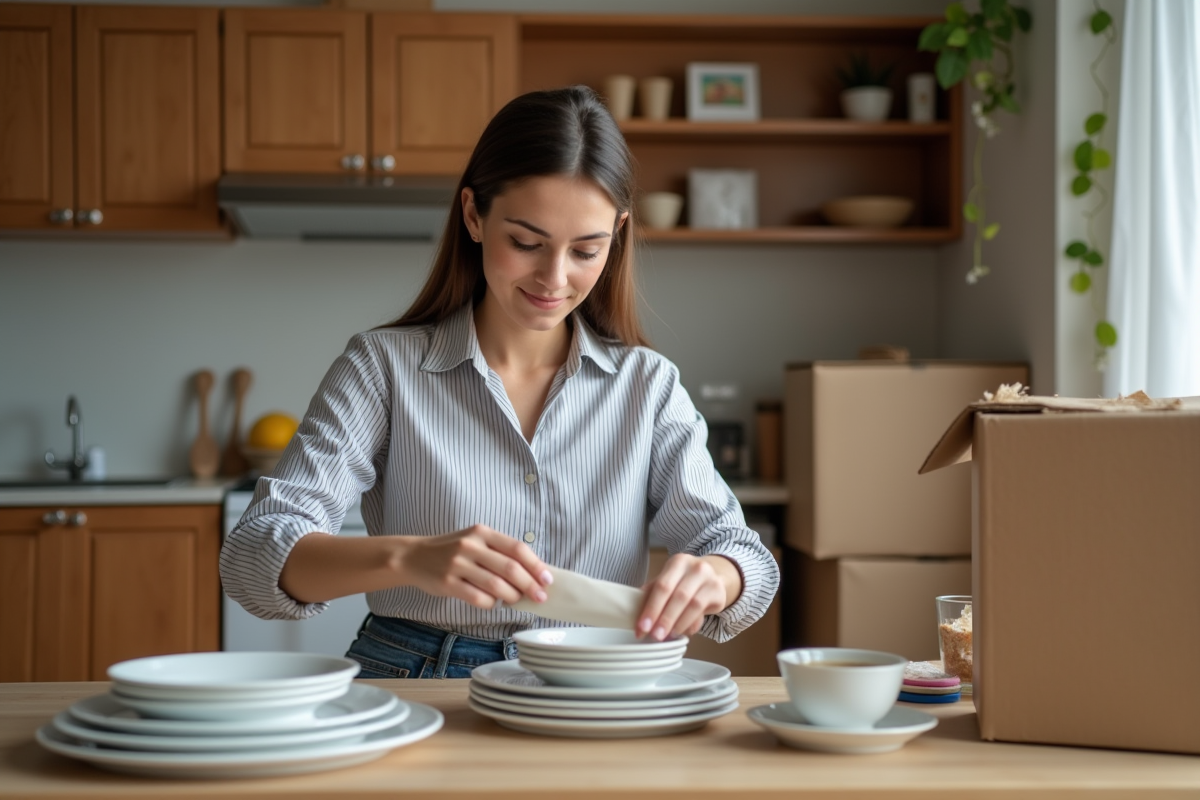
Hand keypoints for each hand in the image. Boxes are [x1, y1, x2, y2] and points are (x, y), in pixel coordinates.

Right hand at [396, 524, 552, 609]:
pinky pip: (478, 598)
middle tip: (540, 596)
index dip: (536, 565)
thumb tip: (533, 573)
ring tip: (517, 600)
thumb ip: (499, 552)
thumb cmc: (452, 551)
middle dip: (530, 585)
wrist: (414, 556)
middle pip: (510, 568)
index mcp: (482, 532)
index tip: (547, 579)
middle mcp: (470, 545)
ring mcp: (457, 564)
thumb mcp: (475, 540)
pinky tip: (493, 602)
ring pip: (496, 585)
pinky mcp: (447, 583)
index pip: (517, 548)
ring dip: (512, 596)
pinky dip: (491, 603)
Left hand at [636, 554, 739, 641]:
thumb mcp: (668, 580)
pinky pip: (703, 613)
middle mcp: (696, 568)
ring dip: (678, 624)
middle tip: (655, 636)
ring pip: (693, 606)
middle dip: (665, 619)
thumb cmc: (685, 580)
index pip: (662, 586)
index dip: (651, 608)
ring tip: (667, 636)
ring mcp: (710, 580)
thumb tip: (634, 612)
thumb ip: (652, 593)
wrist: (714, 576)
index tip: (642, 627)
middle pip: (678, 596)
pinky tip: (681, 632)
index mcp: (678, 562)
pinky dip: (690, 625)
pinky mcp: (719, 593)